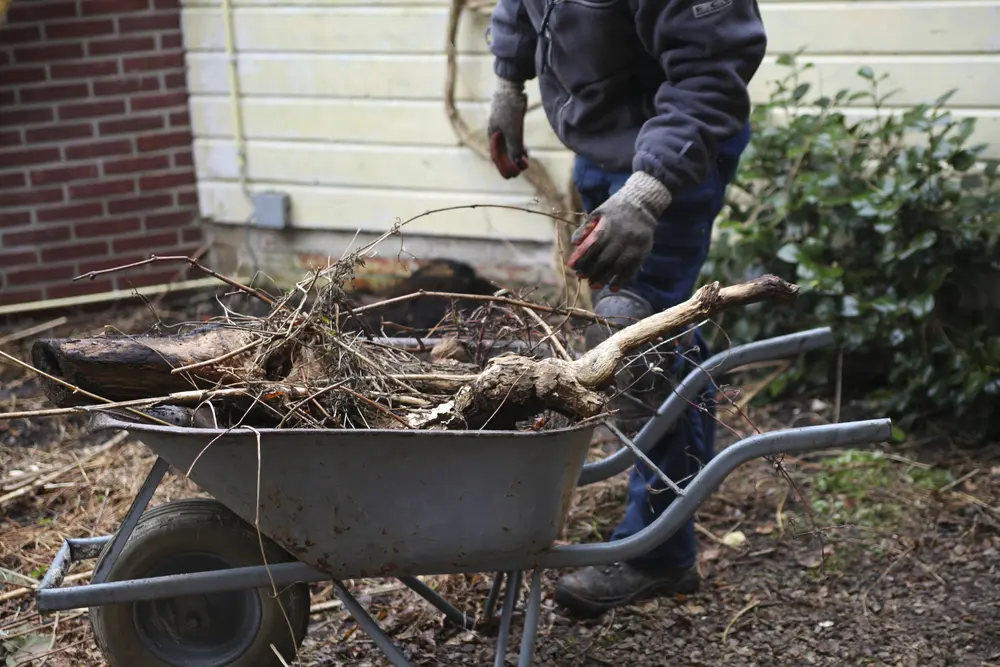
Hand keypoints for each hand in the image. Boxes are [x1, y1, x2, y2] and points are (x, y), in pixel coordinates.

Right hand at [487, 77, 528, 178]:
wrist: (511, 87)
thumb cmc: (509, 108)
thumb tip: (516, 163)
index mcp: (493, 136)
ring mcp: (504, 128)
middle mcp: (497, 134)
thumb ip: (514, 146)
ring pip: (509, 147)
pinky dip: (519, 147)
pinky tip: (525, 153)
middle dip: (511, 163)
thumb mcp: (512, 129)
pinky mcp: (511, 123)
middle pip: (503, 153)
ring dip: (516, 156)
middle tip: (521, 170)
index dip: (504, 167)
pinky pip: (514, 139)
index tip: (512, 176)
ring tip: (525, 163)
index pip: (497, 157)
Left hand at [568, 171, 671, 288]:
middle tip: (582, 278)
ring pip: (617, 268)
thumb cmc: (616, 208)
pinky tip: (613, 287)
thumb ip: (585, 228)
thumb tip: (574, 244)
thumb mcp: (598, 212)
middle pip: (604, 260)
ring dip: (604, 279)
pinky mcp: (643, 252)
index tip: (573, 266)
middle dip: (591, 271)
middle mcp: (622, 238)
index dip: (582, 259)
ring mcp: (634, 246)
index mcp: (609, 227)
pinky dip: (622, 280)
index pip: (592, 247)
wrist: (643, 203)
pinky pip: (632, 270)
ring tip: (593, 286)